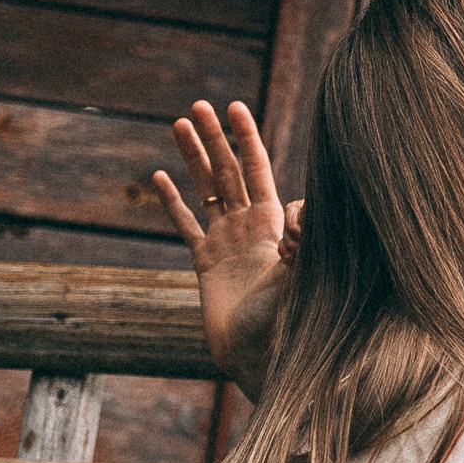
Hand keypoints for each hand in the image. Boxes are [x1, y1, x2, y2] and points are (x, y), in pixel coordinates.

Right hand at [154, 100, 295, 392]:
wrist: (260, 358)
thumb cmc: (286, 323)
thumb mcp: (300, 279)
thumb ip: (304, 246)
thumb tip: (299, 213)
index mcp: (272, 223)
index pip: (257, 169)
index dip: (246, 139)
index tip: (235, 108)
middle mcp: (249, 227)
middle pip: (229, 171)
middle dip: (216, 137)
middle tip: (200, 105)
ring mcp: (226, 242)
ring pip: (206, 189)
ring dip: (194, 157)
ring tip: (179, 123)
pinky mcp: (205, 263)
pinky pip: (186, 225)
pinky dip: (172, 202)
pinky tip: (159, 177)